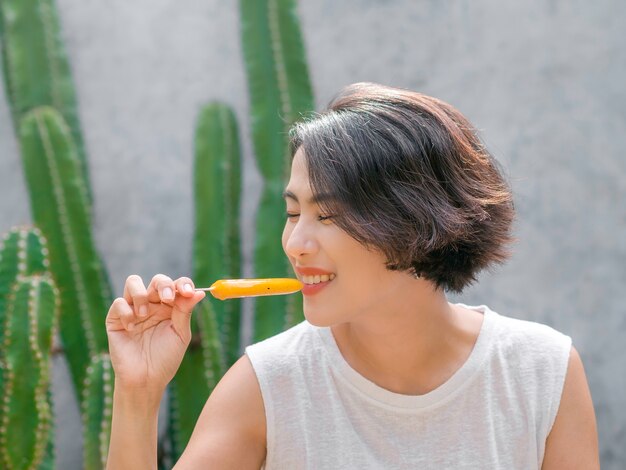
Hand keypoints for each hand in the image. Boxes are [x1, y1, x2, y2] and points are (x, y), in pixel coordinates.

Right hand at [105, 274, 205, 391]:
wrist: (146, 380)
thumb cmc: (166, 358)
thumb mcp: (180, 334)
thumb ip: (185, 311)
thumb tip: (200, 292)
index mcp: (170, 306)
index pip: (176, 286)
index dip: (182, 284)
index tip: (188, 292)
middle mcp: (152, 304)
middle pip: (157, 280)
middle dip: (163, 285)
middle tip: (167, 299)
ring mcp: (133, 310)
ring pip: (133, 282)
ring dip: (141, 294)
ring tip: (145, 314)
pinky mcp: (115, 319)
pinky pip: (118, 303)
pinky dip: (126, 312)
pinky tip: (132, 328)